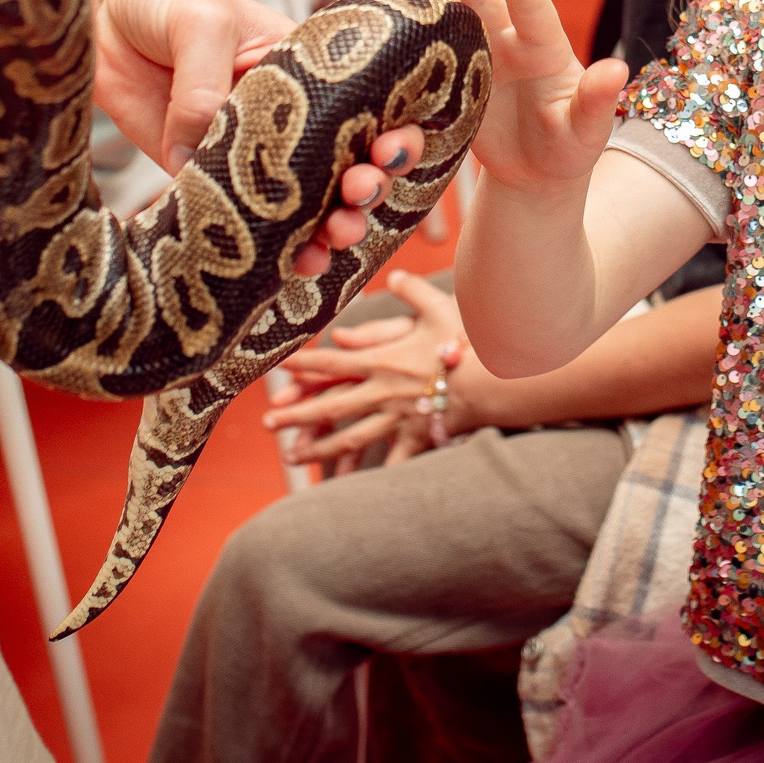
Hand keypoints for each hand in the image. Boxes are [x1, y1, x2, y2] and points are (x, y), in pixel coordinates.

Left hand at [94, 0, 422, 269]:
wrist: (94, 8)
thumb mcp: (199, 20)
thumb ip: (207, 82)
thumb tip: (199, 150)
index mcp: (303, 66)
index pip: (362, 102)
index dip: (387, 129)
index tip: (390, 150)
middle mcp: (283, 112)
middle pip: (340, 159)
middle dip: (365, 185)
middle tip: (360, 194)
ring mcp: (241, 147)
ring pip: (296, 200)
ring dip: (323, 227)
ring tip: (331, 243)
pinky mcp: (195, 171)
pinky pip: (231, 214)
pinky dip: (258, 245)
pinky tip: (282, 265)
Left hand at [264, 269, 479, 468]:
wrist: (496, 381)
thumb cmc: (469, 342)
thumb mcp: (440, 308)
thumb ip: (414, 291)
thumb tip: (395, 276)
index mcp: (381, 360)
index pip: (330, 362)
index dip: (300, 364)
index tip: (275, 368)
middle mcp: (382, 392)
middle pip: (329, 406)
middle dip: (295, 415)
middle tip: (267, 424)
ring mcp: (398, 418)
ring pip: (350, 438)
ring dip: (318, 449)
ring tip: (292, 456)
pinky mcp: (418, 437)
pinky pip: (391, 460)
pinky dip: (372, 475)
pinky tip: (353, 486)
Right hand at [359, 0, 625, 191]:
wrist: (534, 172)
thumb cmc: (567, 150)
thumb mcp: (586, 133)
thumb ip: (598, 102)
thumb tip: (618, 70)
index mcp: (545, 49)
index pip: (532, 8)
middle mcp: (508, 38)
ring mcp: (474, 50)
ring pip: (444, 3)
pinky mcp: (446, 68)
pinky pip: (418, 33)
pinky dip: (395, 7)